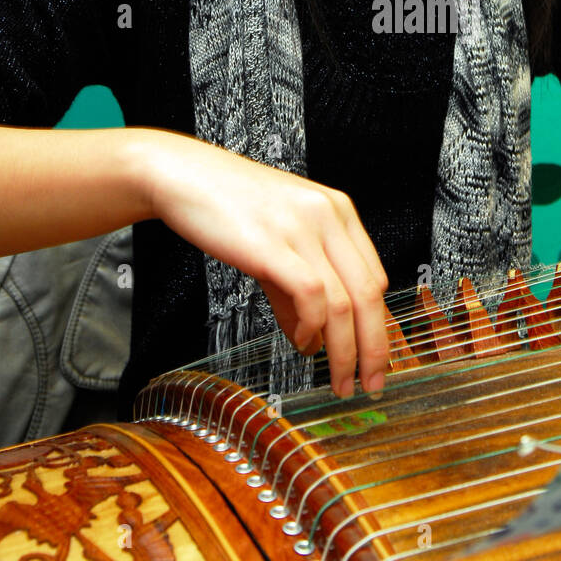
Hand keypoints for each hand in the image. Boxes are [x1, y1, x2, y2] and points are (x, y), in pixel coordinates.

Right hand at [140, 129, 389, 397]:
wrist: (181, 175)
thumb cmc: (227, 206)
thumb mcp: (277, 243)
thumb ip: (296, 291)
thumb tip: (312, 340)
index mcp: (338, 212)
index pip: (376, 277)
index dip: (379, 324)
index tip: (374, 358)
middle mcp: (329, 216)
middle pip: (370, 294)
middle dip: (373, 348)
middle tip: (371, 384)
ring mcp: (304, 228)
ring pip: (344, 302)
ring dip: (344, 351)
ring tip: (337, 379)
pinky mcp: (274, 243)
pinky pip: (311, 295)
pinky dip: (311, 327)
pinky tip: (302, 341)